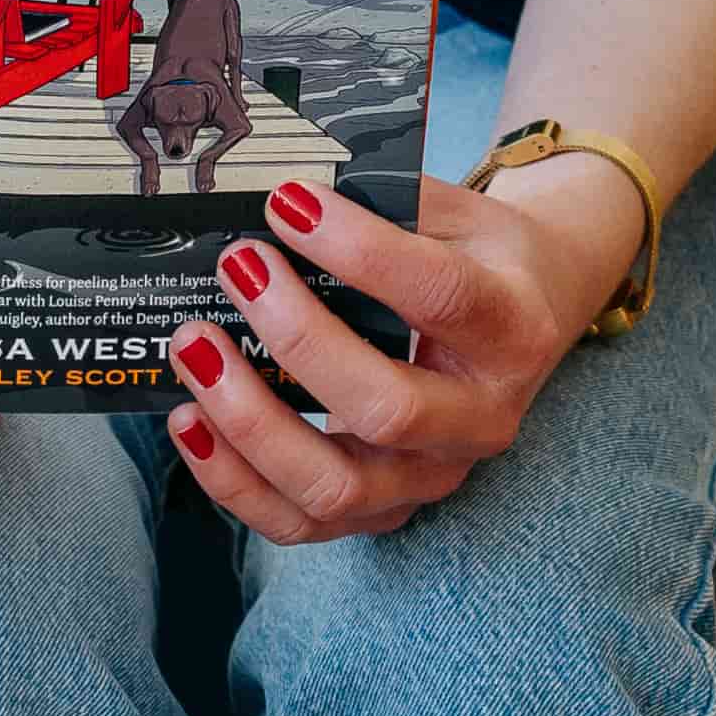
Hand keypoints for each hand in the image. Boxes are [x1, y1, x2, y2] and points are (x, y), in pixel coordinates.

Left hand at [156, 152, 644, 548]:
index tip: (286, 203)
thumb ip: (383, 200)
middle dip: (296, 338)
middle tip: (237, 267)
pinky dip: (232, 479)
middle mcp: (482, 419)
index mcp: (512, 330)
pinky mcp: (385, 510)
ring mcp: (432, 476)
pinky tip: (189, 419)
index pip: (439, 295)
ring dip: (249, 421)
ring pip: (335, 485)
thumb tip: (279, 195)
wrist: (526, 314)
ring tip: (194, 345)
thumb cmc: (478, 256)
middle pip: (386, 408)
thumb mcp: (455, 212)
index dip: (360, 250)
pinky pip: (299, 521)